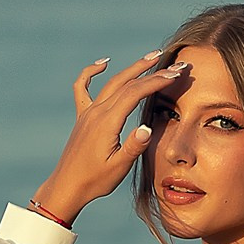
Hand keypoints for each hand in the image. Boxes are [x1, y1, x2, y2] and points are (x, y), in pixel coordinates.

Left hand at [30, 53, 185, 226]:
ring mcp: (88, 112)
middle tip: (173, 63)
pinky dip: (91, 72)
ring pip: (111, 82)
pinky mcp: (82, 117)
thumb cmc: (94, 180)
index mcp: (107, 123)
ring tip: (151, 57)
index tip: (176, 74)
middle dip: (151, 70)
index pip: (135, 93)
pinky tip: (103, 64)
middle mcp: (96, 112)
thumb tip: (147, 128)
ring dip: (132, 68)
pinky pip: (83, 87)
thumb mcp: (118, 168)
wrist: (67, 186)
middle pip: (126, 82)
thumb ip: (133, 147)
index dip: (156, 81)